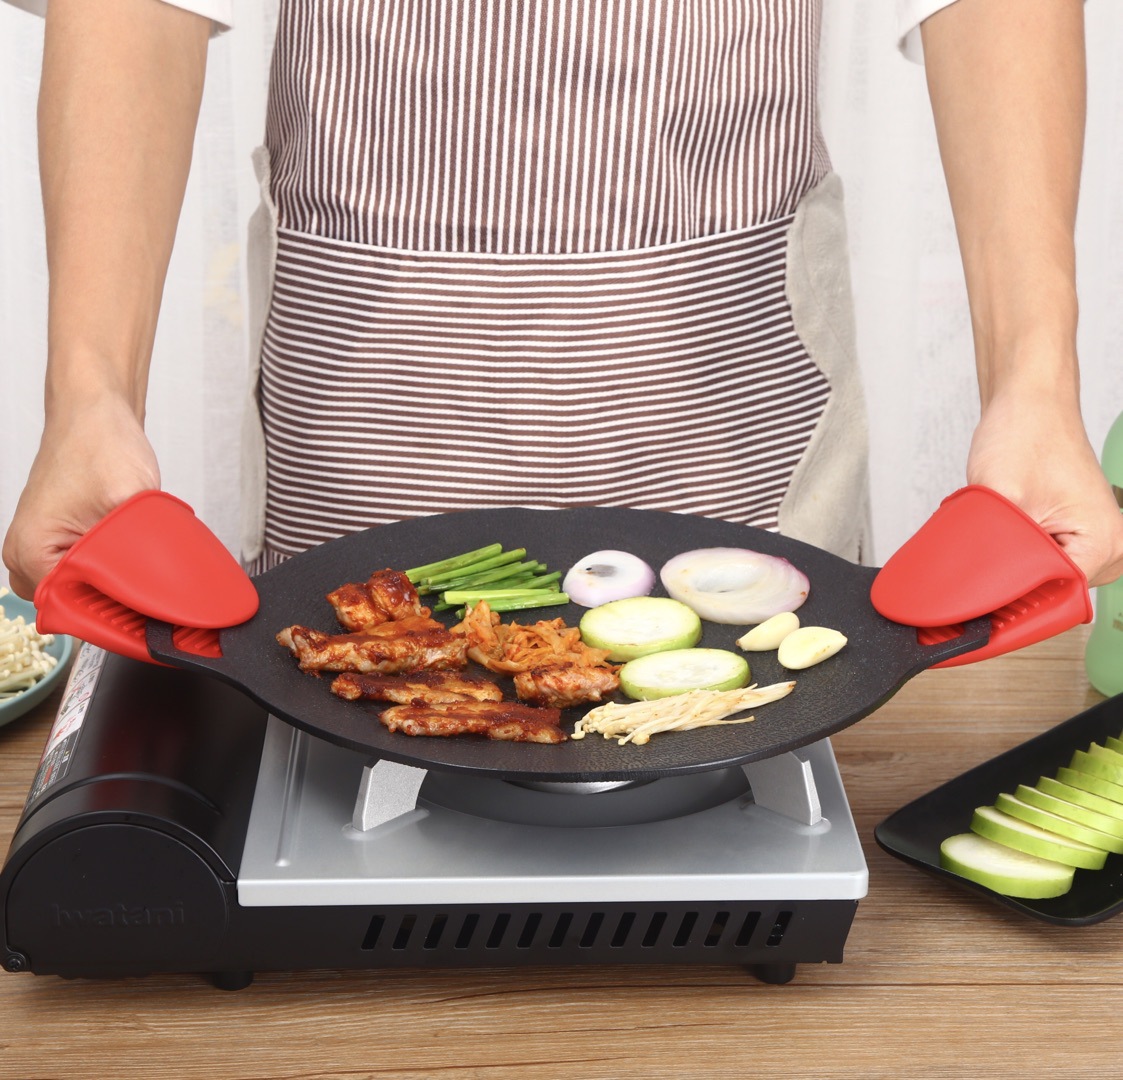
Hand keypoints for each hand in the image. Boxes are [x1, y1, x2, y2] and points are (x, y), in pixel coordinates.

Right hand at [2, 394, 159, 597]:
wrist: (95, 411)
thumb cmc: (99, 443)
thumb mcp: (128, 504)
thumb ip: (132, 552)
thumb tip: (148, 590)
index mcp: (30, 553)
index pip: (68, 613)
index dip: (112, 615)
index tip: (145, 612)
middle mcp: (24, 555)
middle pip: (73, 607)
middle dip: (113, 600)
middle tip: (149, 582)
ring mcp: (38, 547)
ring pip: (80, 590)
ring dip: (113, 582)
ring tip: (139, 559)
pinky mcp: (56, 539)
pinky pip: (82, 571)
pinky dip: (109, 568)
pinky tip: (131, 553)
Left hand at [967, 385, 1122, 588]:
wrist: (1029, 401)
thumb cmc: (1025, 434)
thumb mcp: (1001, 501)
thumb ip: (998, 550)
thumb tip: (982, 589)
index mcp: (1104, 542)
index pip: (1058, 601)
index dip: (1015, 604)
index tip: (983, 605)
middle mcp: (1111, 545)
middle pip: (1056, 594)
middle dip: (1016, 582)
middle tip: (988, 558)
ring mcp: (1097, 539)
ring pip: (1050, 580)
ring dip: (1018, 567)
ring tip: (1003, 533)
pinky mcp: (1079, 531)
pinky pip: (1050, 561)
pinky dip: (1023, 555)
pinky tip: (1008, 534)